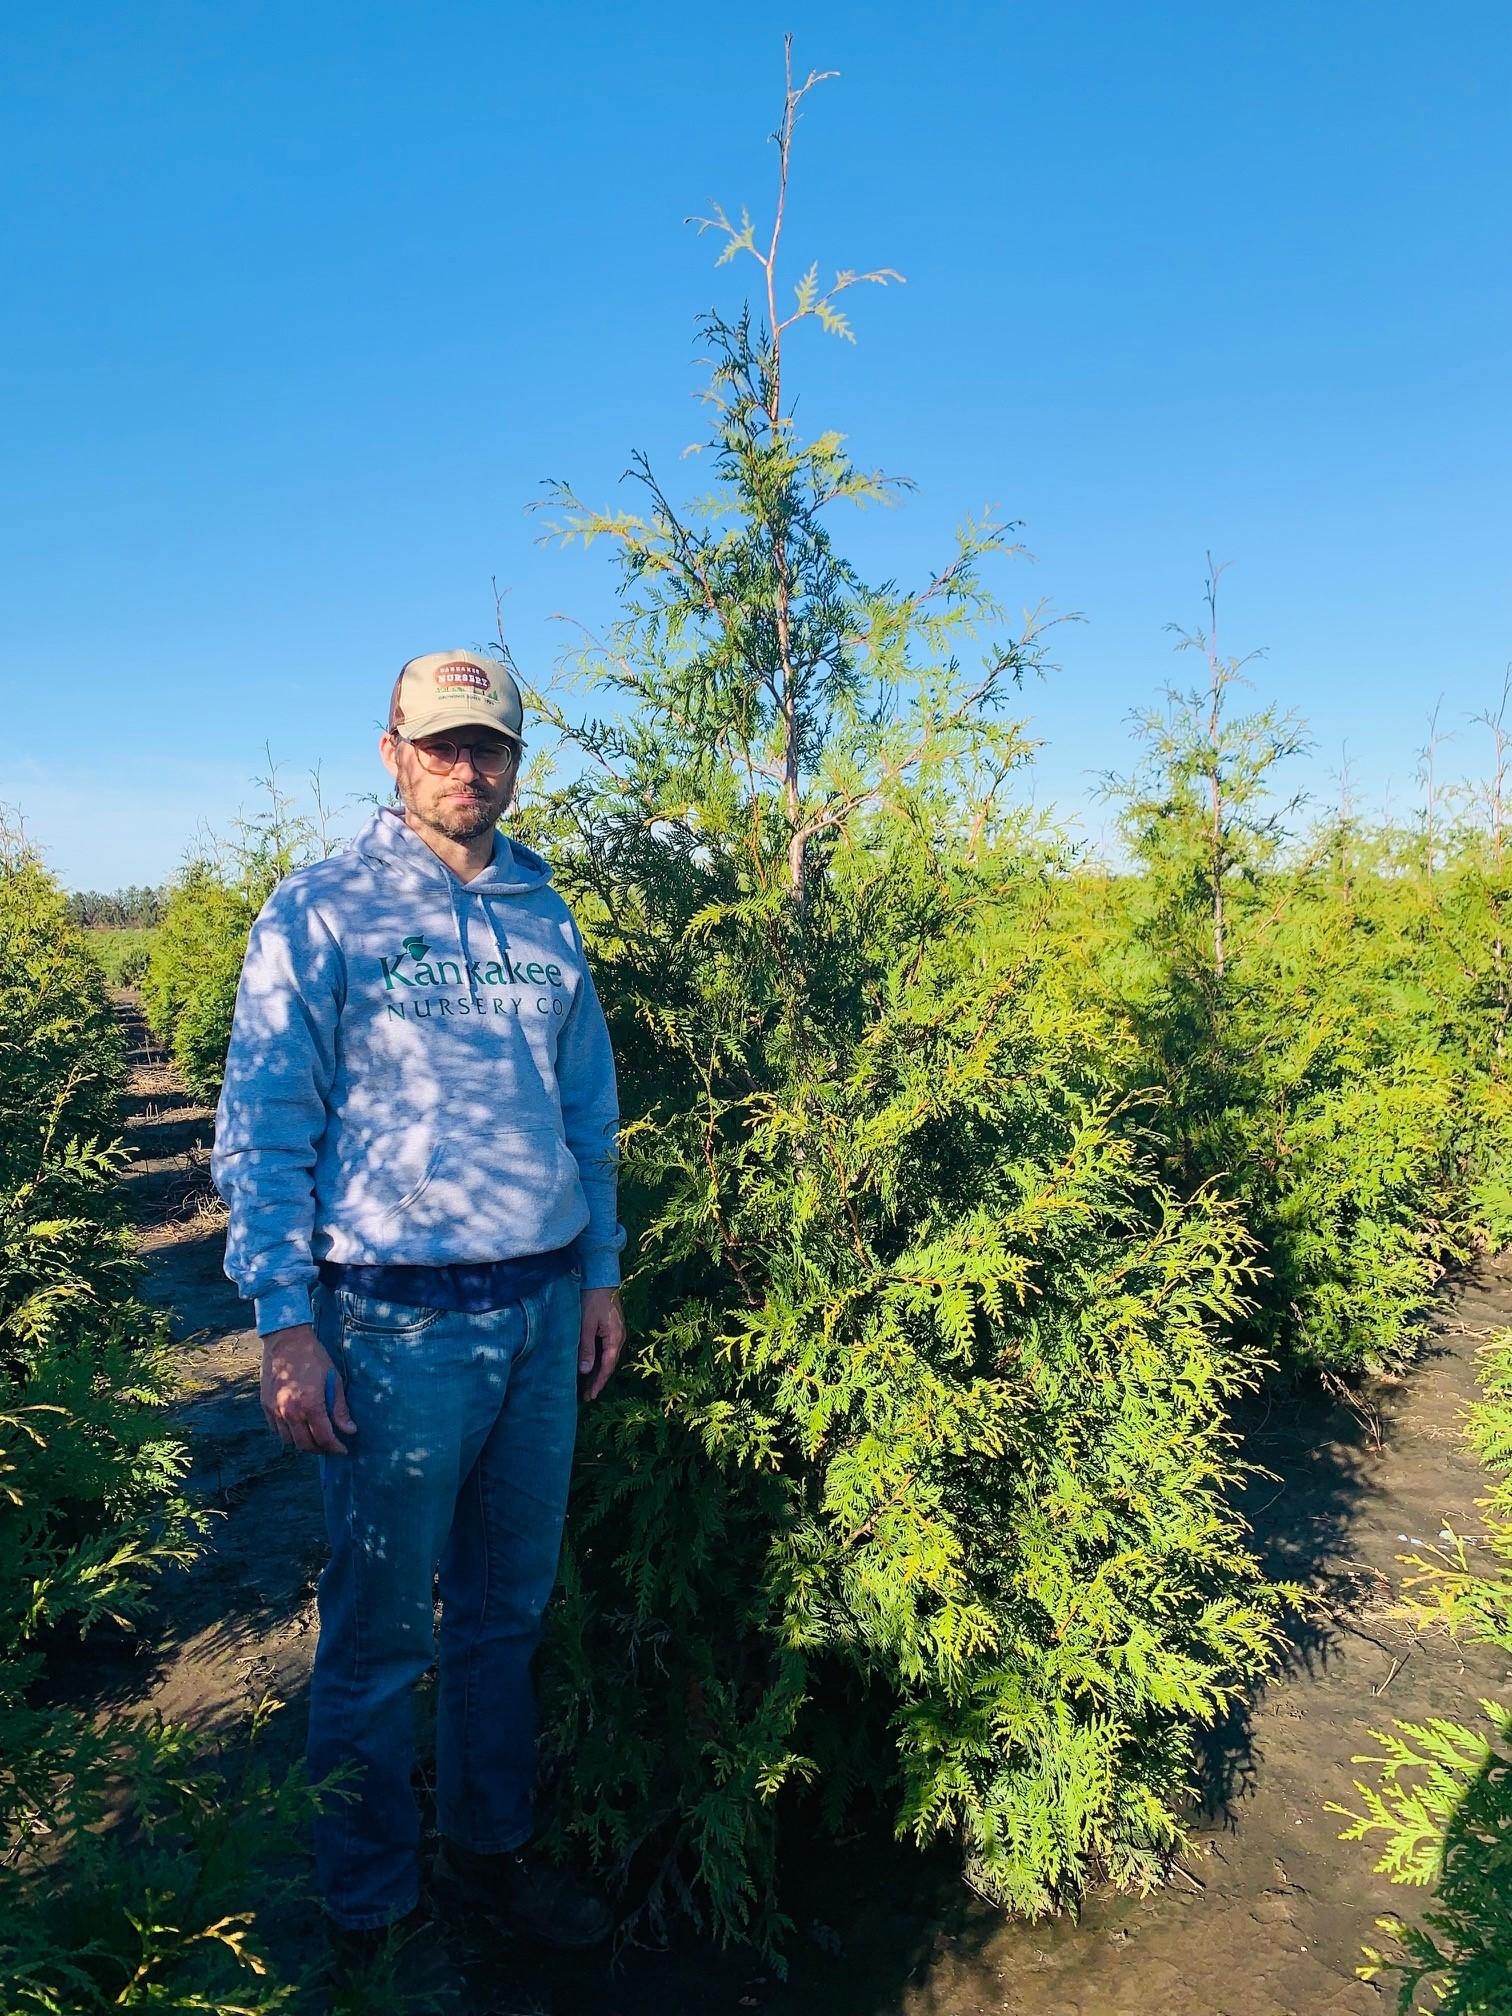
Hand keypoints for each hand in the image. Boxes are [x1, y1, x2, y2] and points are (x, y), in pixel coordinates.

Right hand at [261, 1323, 355, 1453]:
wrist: (286, 1340)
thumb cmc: (314, 1357)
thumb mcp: (334, 1380)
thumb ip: (340, 1408)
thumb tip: (349, 1430)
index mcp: (310, 1405)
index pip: (324, 1438)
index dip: (335, 1447)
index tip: (343, 1449)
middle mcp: (290, 1412)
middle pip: (305, 1445)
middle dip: (320, 1449)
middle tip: (330, 1446)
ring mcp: (275, 1410)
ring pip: (289, 1441)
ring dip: (303, 1444)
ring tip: (315, 1438)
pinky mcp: (265, 1406)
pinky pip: (276, 1430)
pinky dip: (288, 1434)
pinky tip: (298, 1428)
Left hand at [577, 1286, 625, 1401]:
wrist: (601, 1276)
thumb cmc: (592, 1299)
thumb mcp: (586, 1324)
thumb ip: (586, 1348)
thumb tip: (586, 1371)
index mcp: (615, 1338)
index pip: (607, 1367)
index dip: (598, 1383)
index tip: (589, 1397)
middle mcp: (619, 1337)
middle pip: (609, 1364)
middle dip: (598, 1380)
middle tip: (586, 1395)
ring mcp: (616, 1332)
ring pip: (607, 1357)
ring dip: (598, 1370)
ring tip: (586, 1384)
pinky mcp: (611, 1327)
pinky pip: (606, 1348)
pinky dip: (598, 1359)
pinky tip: (590, 1363)